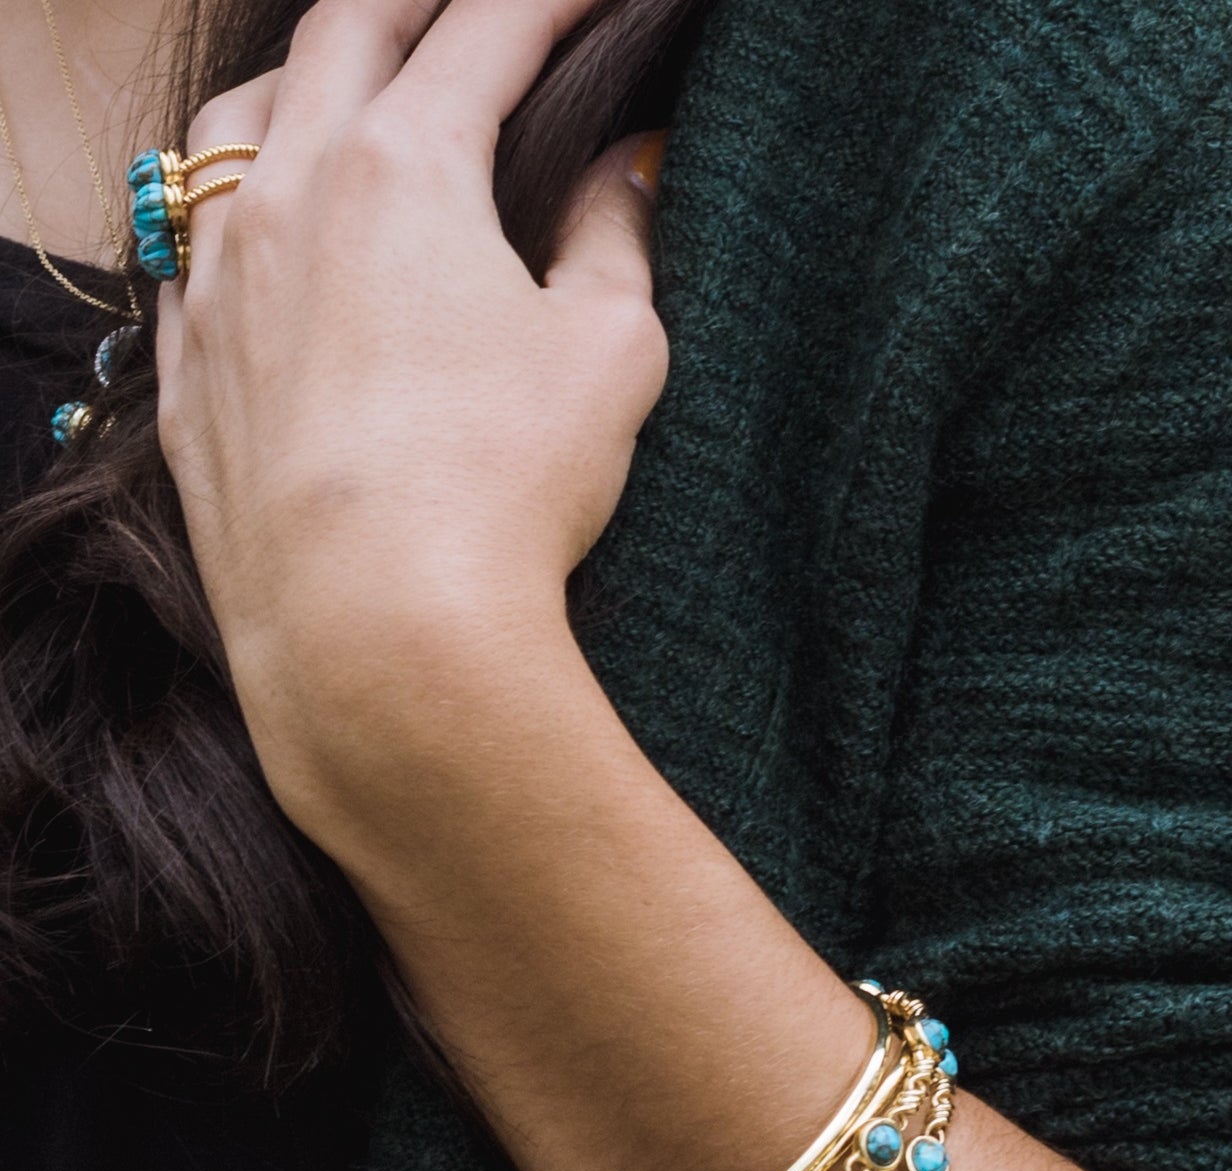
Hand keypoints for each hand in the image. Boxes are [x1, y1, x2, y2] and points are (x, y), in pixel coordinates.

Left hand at [153, 0, 666, 817]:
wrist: (378, 631)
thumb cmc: (507, 486)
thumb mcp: (611, 353)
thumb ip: (615, 238)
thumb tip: (629, 169)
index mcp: (406, 165)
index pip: (486, 32)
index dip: (553, 2)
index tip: (598, 1)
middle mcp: (289, 194)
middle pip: (341, 37)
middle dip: (418, 7)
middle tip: (474, 15)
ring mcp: (219, 281)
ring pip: (233, 128)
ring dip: (299, 87)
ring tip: (342, 97)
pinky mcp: (188, 375)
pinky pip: (190, 247)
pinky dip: (237, 209)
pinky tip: (267, 240)